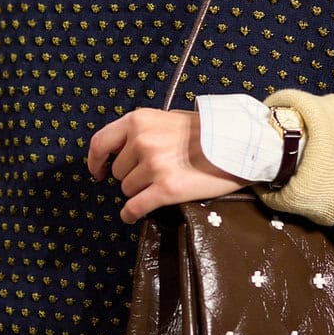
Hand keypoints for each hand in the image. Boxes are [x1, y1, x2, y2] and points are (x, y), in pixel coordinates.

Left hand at [86, 109, 246, 223]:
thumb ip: (142, 132)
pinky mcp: (166, 189)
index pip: (100, 142)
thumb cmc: (206, 132)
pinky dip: (130, 214)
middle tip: (156, 173)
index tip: (99, 172)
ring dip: (140, 191)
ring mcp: (154, 165)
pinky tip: (132, 215)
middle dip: (132, 176)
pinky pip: (134, 208)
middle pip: (119, 172)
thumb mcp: (167, 119)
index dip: (95, 161)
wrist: (238, 143)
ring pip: (128, 190)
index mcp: (139, 120)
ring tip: (164, 183)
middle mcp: (142, 141)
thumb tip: (120, 153)